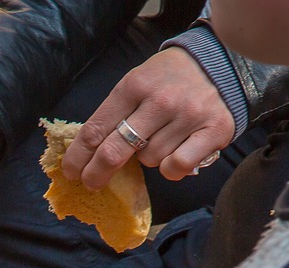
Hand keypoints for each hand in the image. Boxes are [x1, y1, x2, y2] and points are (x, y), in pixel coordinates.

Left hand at [61, 47, 235, 189]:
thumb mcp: (136, 83)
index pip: (95, 129)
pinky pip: (176, 167)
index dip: (78, 156)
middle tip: (91, 183)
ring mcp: (187, 116)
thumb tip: (88, 153)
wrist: (217, 63)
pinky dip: (171, 168)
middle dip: (96, 173)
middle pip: (114, 151)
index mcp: (133, 86)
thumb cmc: (167, 80)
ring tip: (160, 139)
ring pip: (148, 160)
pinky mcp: (212, 130)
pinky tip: (175, 155)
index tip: (71, 172)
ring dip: (148, 158)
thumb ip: (115, 112)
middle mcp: (159, 101)